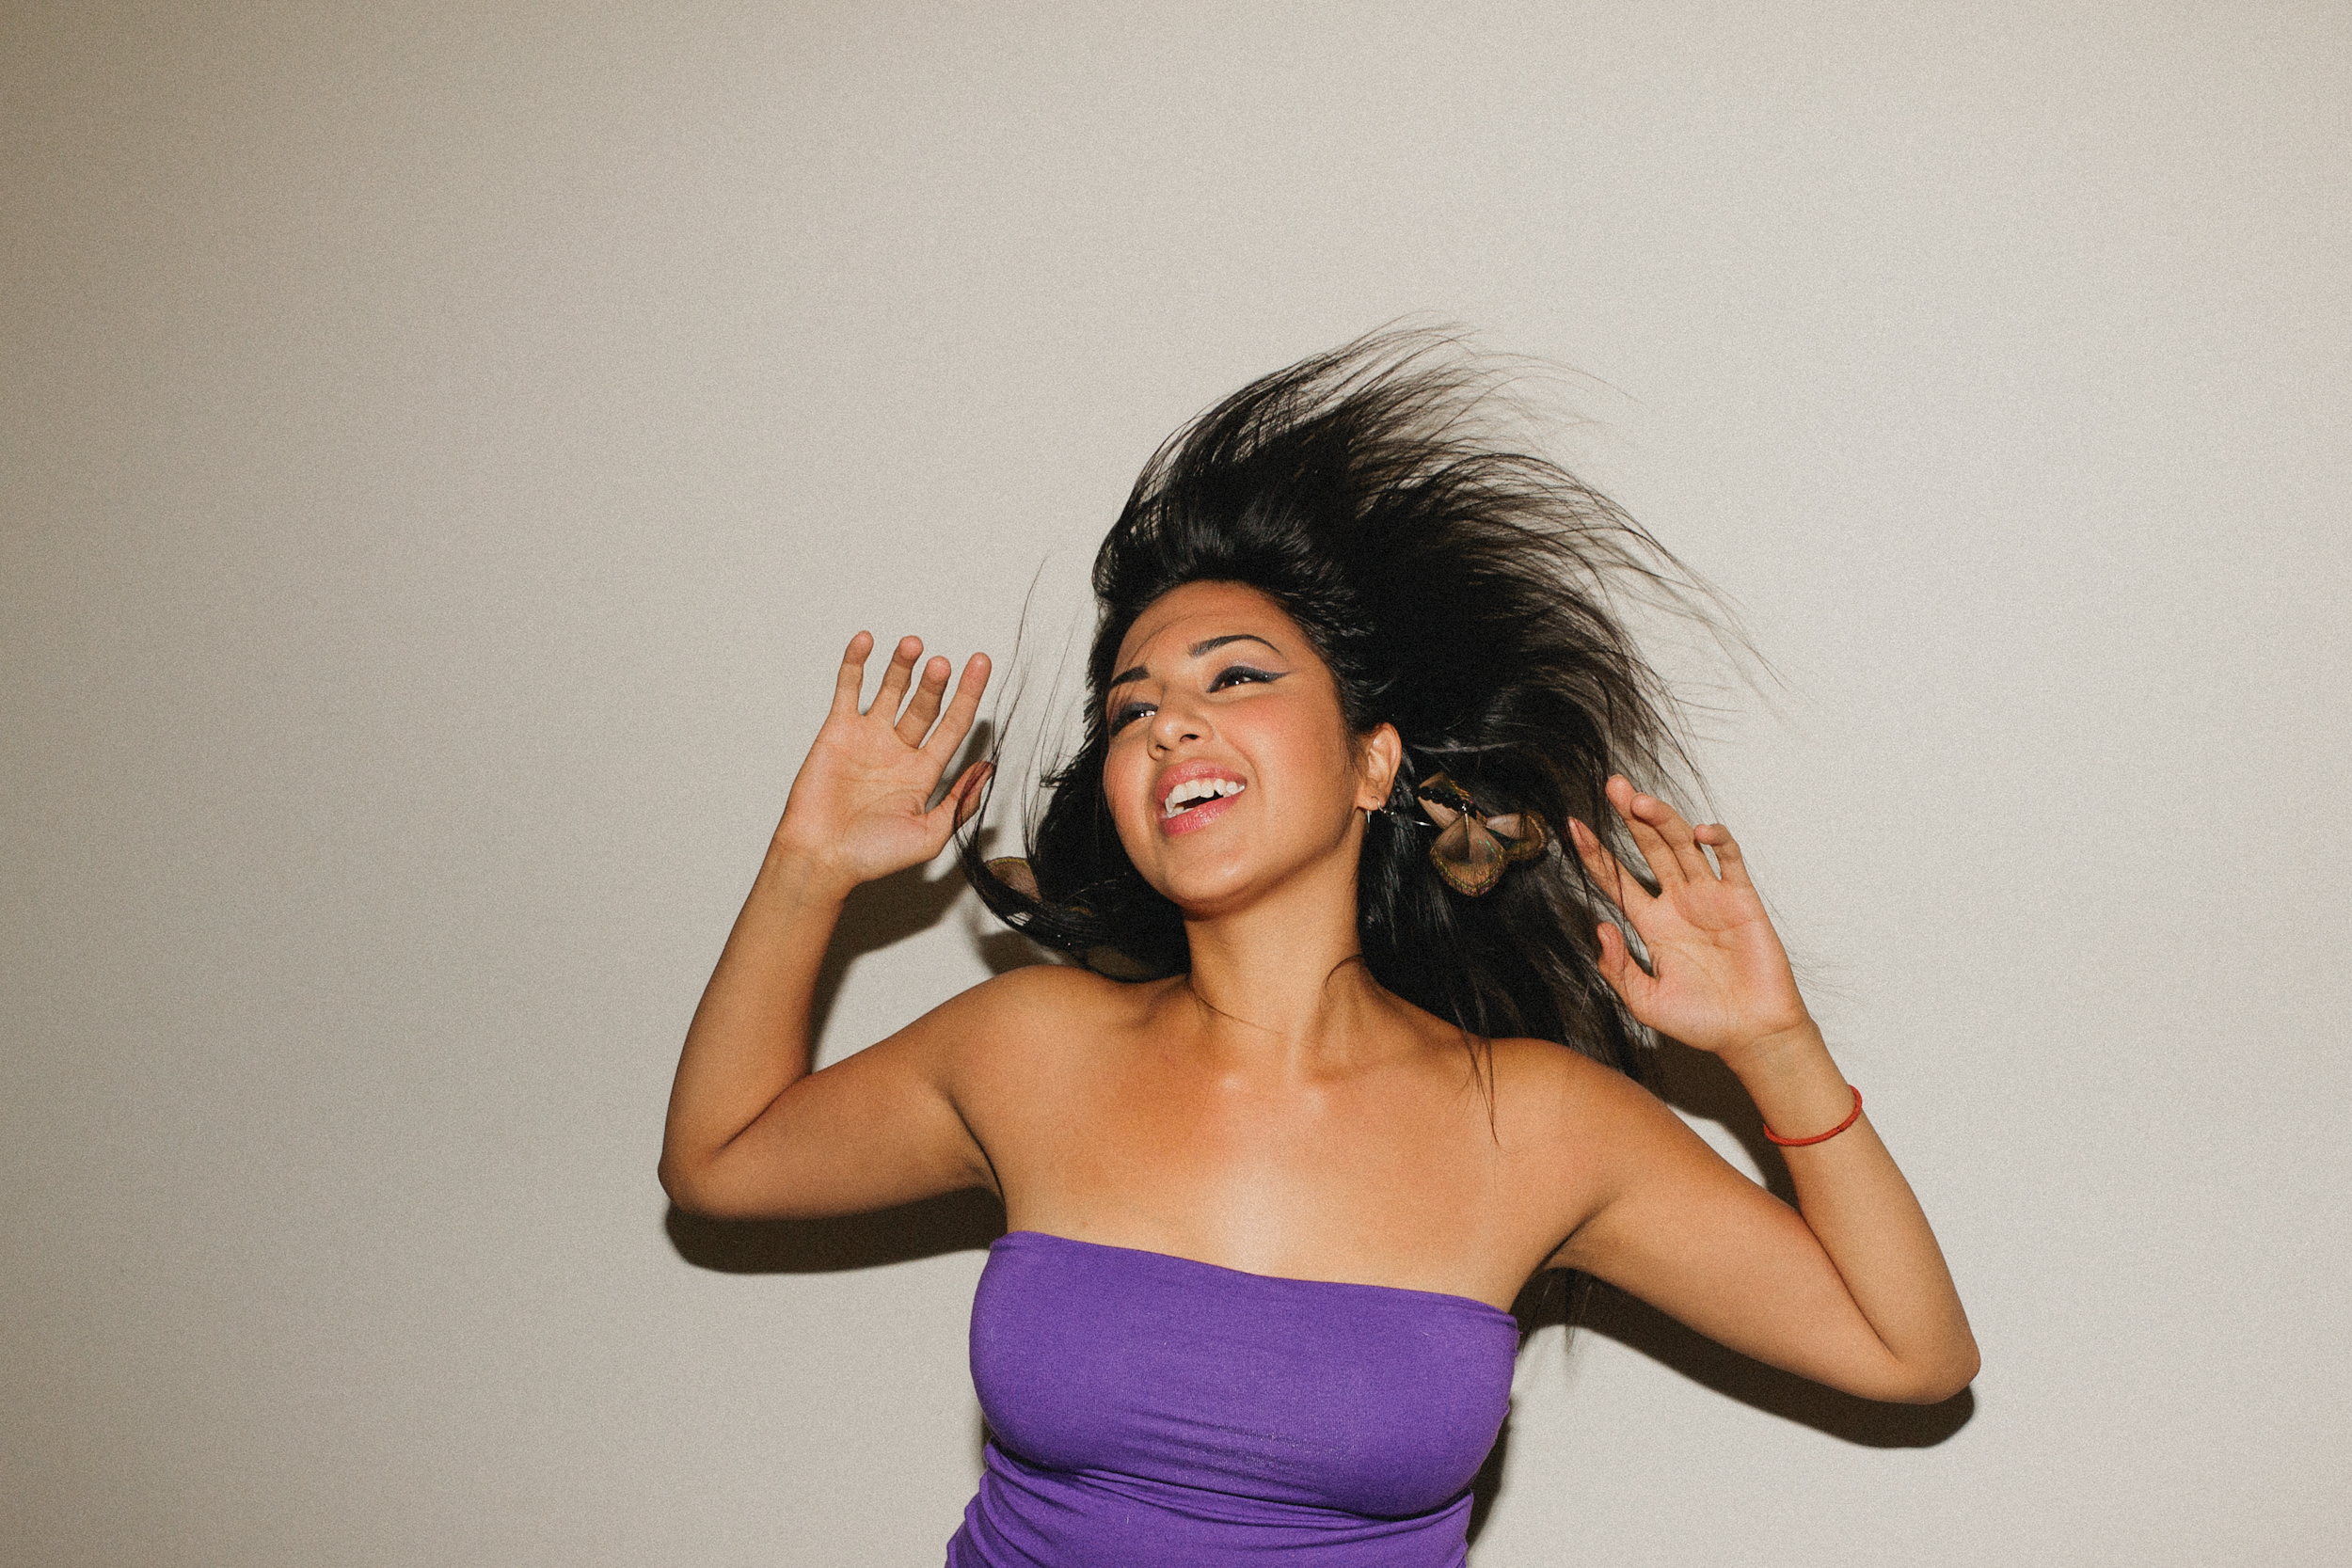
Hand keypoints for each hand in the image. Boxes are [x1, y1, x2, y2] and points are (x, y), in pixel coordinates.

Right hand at [771, 632, 991, 893]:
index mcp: (923, 773)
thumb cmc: (872, 857)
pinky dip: (856, 664)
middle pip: (924, 705)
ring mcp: (868, 739)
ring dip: (902, 666)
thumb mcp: (930, 835)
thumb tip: (987, 770)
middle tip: (942, 664)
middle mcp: (898, 751)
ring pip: (890, 691)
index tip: (981, 664)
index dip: (969, 694)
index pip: (953, 724)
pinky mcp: (837, 732)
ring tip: (913, 644)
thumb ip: (960, 803)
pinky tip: (866, 641)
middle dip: (935, 684)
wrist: (821, 859)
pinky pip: (848, 690)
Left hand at [1566, 776, 1812, 1060]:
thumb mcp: (1644, 1000)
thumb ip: (1617, 967)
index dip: (1596, 853)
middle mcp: (1679, 903)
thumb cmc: (1701, 1022)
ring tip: (1639, 801)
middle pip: (1649, 848)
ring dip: (1663, 820)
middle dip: (1630, 817)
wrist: (1751, 1035)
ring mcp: (1710, 897)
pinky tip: (1699, 831)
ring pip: (1683, 846)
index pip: (1618, 879)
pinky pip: (1729, 860)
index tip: (1573, 826)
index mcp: (1652, 924)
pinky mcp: (1742, 899)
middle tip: (1612, 786)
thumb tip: (1600, 925)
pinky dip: (1717, 841)